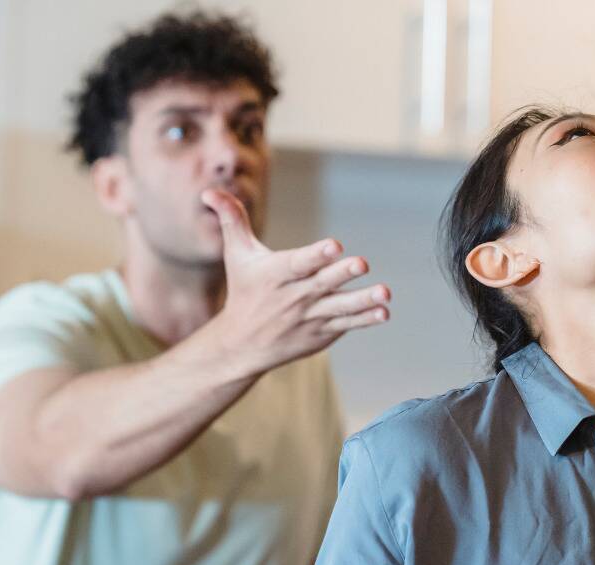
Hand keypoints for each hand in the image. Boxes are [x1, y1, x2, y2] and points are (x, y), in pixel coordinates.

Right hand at [201, 188, 390, 376]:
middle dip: (342, 274)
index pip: (298, 263)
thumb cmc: (243, 290)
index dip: (316, 254)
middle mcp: (294, 297)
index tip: (334, 245)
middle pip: (322, 283)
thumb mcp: (236, 255)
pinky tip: (384, 312)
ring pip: (340, 307)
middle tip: (363, 263)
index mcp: (276, 275)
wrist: (242, 344)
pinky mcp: (322, 333)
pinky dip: (365, 319)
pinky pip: (346, 325)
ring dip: (363, 301)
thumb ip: (232, 220)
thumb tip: (209, 190)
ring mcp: (310, 317)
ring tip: (385, 293)